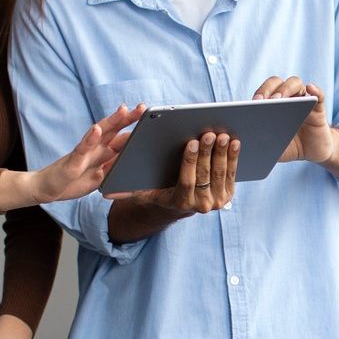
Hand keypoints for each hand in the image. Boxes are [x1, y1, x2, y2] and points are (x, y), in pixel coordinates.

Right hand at [13, 104, 143, 206]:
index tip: (149, 117)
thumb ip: (114, 170)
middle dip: (127, 118)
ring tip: (123, 110)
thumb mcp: (101, 179)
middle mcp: (94, 148)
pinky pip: (82, 149)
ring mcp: (83, 152)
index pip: (121, 136)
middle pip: (113, 129)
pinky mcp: (72, 162)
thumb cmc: (74, 181)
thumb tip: (133, 165)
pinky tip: (96, 130)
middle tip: (142, 107)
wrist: (47, 188)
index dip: (135, 127)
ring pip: (99, 133)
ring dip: (112, 121)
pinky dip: (90, 138)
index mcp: (103, 152)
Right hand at [116, 131, 239, 216]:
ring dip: (224, 153)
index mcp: (180, 203)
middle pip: (206, 175)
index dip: (190, 161)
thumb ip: (126, 191)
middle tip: (209, 133)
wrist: (178, 205)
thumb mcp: (142, 192)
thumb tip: (105, 192)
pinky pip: (232, 174)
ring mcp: (216, 202)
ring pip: (221, 174)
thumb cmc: (157, 190)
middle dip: (208, 153)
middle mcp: (200, 206)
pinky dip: (233, 157)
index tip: (190, 142)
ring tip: (223, 135)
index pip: (187, 181)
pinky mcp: (227, 196)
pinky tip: (234, 142)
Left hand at [254, 75, 330, 164]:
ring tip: (280, 99)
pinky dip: (315, 91)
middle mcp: (286, 97)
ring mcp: (302, 99)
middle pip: (276, 83)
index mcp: (271, 105)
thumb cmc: (289, 147)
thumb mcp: (271, 147)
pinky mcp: (318, 107)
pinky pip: (318, 94)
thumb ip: (258, 143)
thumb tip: (241, 141)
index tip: (251, 104)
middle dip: (267, 90)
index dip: (257, 94)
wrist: (313, 152)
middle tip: (262, 102)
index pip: (262, 91)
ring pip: (295, 83)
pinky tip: (310, 90)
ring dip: (286, 88)